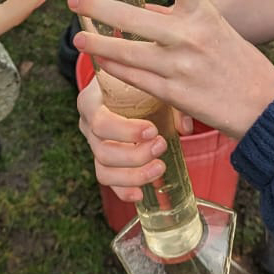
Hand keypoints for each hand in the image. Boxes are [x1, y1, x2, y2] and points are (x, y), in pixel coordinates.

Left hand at [70, 0, 273, 138]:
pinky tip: (102, 64)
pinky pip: (133, 78)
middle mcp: (189, 35)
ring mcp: (179, 66)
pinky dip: (114, 69)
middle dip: (97, 6)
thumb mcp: (216, 30)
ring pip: (125, 52)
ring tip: (79, 39)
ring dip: (97, 44)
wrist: (266, 107)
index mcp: (204, 12)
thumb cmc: (240, 65)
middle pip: (133, 15)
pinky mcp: (173, 94)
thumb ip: (180, 17)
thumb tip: (144, 8)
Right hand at [76, 70, 194, 202]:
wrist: (123, 84)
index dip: (126, 131)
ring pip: (104, 170)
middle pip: (102, 151)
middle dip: (134, 155)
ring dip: (133, 175)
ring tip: (159, 168)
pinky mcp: (104, 160)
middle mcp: (88, 125)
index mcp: (92, 101)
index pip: (100, 122)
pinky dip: (123, 191)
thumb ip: (169, 99)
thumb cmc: (135, 80)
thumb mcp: (148, 81)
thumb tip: (185, 126)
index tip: (152, 130)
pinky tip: (141, 193)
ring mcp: (94, 145)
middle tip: (161, 145)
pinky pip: (108, 181)